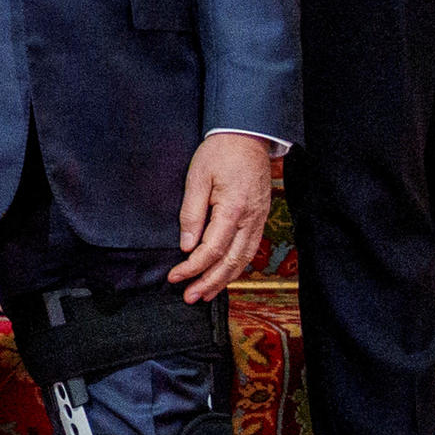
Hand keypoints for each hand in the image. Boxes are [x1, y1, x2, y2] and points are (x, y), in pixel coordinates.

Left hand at [171, 133, 280, 301]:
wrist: (247, 137)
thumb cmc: (219, 153)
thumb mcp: (197, 178)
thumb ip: (192, 213)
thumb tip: (187, 246)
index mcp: (233, 209)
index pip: (212, 249)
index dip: (192, 267)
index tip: (175, 277)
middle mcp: (251, 220)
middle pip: (231, 262)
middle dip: (209, 283)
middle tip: (190, 297)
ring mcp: (259, 220)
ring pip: (243, 260)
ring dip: (223, 280)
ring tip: (204, 294)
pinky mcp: (260, 218)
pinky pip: (249, 250)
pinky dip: (236, 267)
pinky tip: (224, 275)